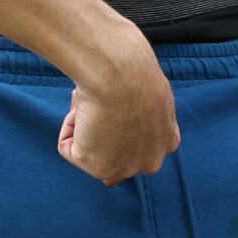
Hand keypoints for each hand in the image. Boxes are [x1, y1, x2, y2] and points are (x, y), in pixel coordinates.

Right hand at [57, 20, 179, 184]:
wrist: (121, 73)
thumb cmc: (133, 70)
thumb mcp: (145, 89)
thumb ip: (135, 106)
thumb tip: (106, 111)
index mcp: (168, 140)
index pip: (144, 153)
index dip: (119, 138)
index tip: (106, 126)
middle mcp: (151, 161)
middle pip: (117, 158)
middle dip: (100, 139)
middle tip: (96, 108)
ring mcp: (125, 168)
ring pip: (90, 149)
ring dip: (84, 126)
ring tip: (94, 102)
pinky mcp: (99, 167)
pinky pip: (68, 147)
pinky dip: (68, 127)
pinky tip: (84, 109)